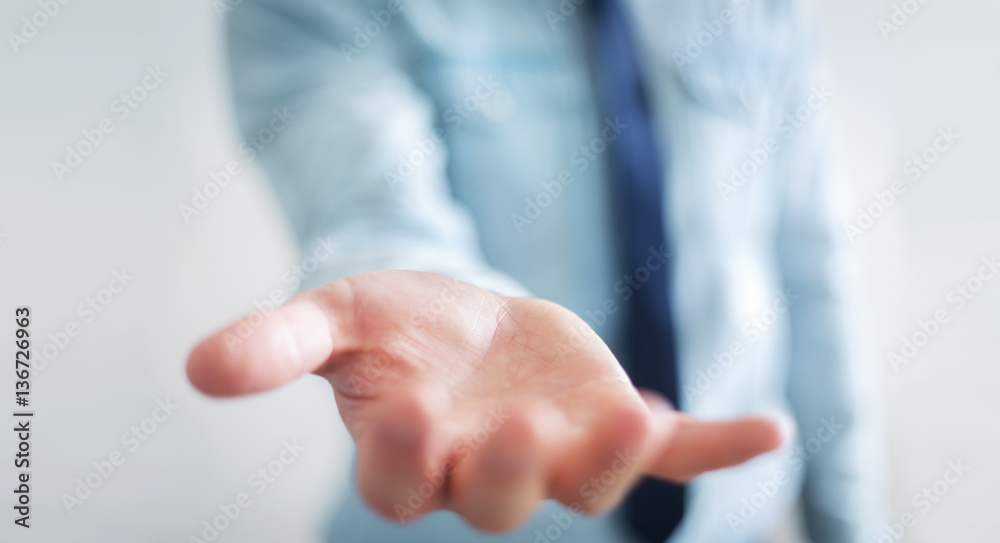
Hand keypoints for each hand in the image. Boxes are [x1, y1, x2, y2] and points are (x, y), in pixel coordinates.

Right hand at [187, 270, 782, 530]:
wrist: (459, 316)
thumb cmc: (391, 324)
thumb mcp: (332, 316)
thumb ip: (276, 345)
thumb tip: (196, 367)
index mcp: (413, 456)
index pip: (403, 485)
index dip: (405, 460)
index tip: (408, 415)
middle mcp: (486, 473)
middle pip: (500, 500)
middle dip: (509, 472)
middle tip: (519, 430)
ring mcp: (556, 456)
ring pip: (586, 483)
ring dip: (612, 460)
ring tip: (631, 420)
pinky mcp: (609, 425)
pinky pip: (669, 452)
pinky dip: (715, 446)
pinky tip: (768, 431)